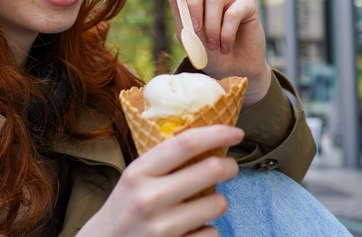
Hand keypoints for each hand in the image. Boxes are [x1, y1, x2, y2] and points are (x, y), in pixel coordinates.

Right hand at [78, 125, 242, 236]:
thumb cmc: (125, 209)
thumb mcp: (135, 178)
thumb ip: (164, 161)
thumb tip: (209, 139)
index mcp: (139, 172)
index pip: (186, 143)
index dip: (217, 134)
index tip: (236, 133)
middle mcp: (150, 198)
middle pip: (211, 170)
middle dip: (230, 167)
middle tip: (230, 168)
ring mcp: (162, 228)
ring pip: (218, 204)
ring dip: (218, 202)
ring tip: (204, 204)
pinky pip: (212, 233)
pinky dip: (208, 230)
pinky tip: (193, 229)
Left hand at [161, 0, 271, 108]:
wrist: (230, 70)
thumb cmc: (205, 50)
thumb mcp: (186, 31)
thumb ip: (177, 6)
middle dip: (192, 4)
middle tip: (194, 28)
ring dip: (210, 26)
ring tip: (212, 45)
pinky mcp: (247, 4)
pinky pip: (233, 12)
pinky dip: (225, 33)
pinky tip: (225, 46)